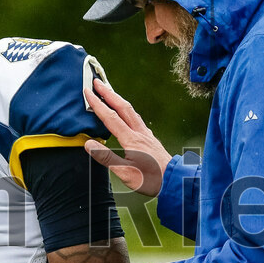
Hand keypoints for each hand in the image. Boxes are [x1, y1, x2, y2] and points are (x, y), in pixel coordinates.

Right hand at [84, 78, 171, 195]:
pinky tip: (126, 113)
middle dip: (108, 93)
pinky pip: (136, 118)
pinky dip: (127, 110)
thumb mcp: (125, 172)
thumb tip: (89, 144)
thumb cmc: (151, 179)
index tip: (88, 92)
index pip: (110, 118)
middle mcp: (139, 133)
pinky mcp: (150, 139)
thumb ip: (106, 157)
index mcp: (131, 140)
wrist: (175, 180)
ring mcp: (146, 134)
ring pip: (130, 111)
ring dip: (118, 99)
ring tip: (109, 92)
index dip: (98, 104)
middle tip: (98, 82)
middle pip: (122, 107)